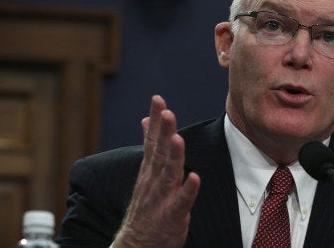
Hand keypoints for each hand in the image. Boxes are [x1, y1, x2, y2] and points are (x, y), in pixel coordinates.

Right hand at [113, 95, 200, 247]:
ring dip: (174, 156)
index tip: (158, 99)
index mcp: (150, 169)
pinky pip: (182, 202)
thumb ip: (150, 146)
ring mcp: (162, 198)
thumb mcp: (146, 173)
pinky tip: (195, 177)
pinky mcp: (172, 216)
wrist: (137, 243)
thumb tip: (148, 119)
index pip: (152, 140)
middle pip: (160, 153)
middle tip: (167, 112)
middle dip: (164, 132)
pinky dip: (188, 190)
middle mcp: (154, 180)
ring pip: (169, 174)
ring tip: (177, 139)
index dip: (156, 120)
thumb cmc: (147, 205)